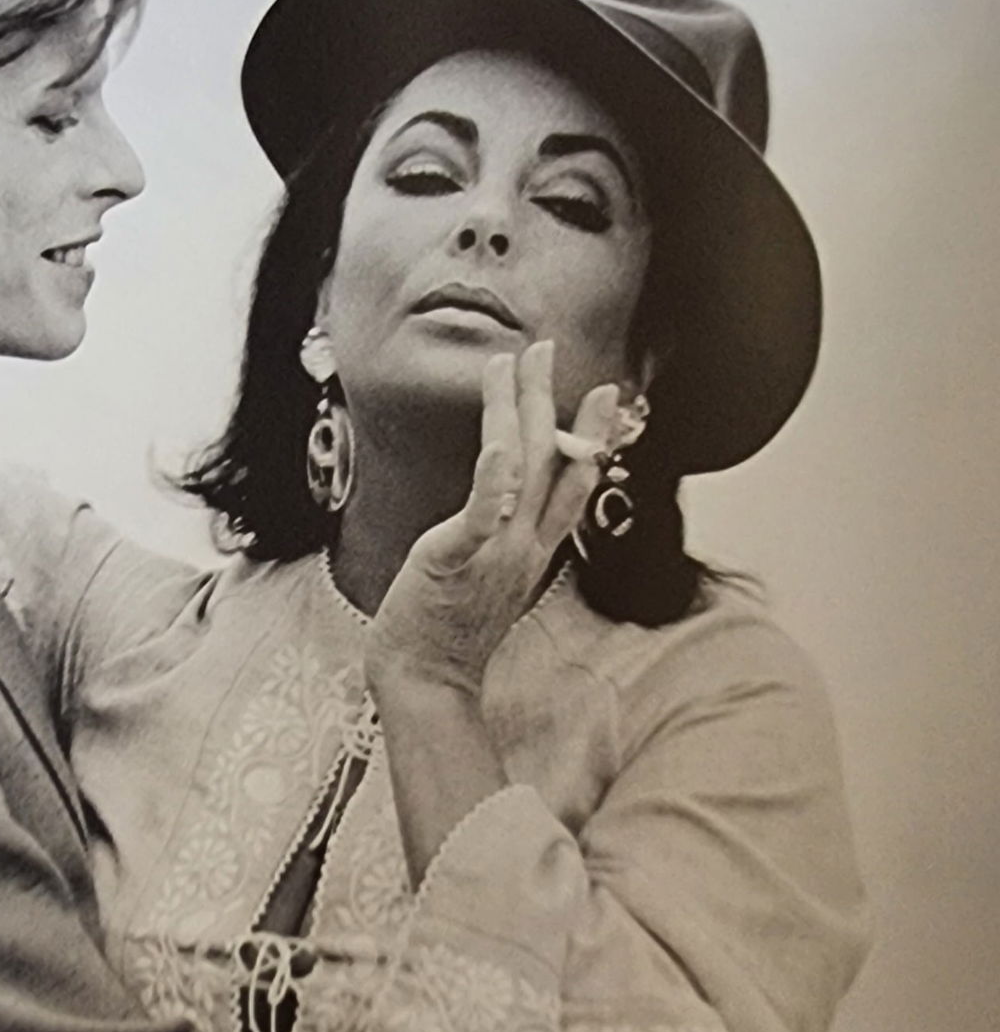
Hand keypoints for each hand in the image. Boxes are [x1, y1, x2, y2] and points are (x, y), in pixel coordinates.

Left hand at [364, 341, 616, 696]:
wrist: (426, 682)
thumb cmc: (448, 633)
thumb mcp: (490, 581)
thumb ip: (505, 542)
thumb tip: (507, 512)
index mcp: (535, 550)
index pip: (573, 483)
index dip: (592, 435)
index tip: (605, 393)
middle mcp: (525, 546)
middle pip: (549, 461)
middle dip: (549, 399)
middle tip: (547, 349)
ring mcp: (495, 552)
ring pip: (519, 471)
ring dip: (519, 412)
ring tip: (515, 366)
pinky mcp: (456, 560)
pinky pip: (481, 515)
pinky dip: (492, 479)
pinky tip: (498, 443)